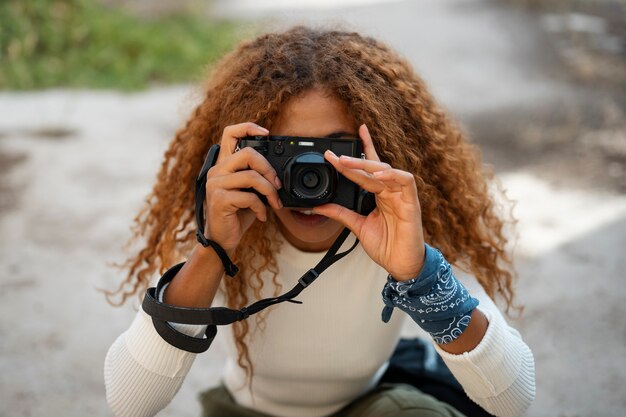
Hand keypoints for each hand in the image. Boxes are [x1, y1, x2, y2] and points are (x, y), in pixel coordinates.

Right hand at [203, 123, 282, 252]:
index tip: (266, 133)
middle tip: (277, 185)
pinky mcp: (219, 199)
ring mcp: (216, 184)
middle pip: (248, 154)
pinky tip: (262, 216)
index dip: (248, 127)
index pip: (230, 133)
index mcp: (224, 165)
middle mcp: (217, 171)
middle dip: (269, 169)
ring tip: (274, 203)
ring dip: (270, 192)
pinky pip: (249, 197)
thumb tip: (278, 172)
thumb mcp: (249, 191)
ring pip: (252, 177)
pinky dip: (261, 208)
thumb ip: (257, 177)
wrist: (223, 239)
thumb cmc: (237, 214)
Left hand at [312, 124, 424, 279]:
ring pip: (386, 169)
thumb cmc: (386, 245)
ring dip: (366, 164)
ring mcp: (401, 195)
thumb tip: (319, 205)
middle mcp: (391, 191)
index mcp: (380, 194)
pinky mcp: (411, 202)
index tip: (336, 149)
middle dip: (353, 159)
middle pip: (373, 166)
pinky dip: (392, 175)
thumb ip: (341, 213)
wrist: (400, 264)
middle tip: (334, 157)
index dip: (357, 153)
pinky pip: (406, 181)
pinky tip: (377, 175)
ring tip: (347, 163)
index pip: (368, 168)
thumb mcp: (357, 226)